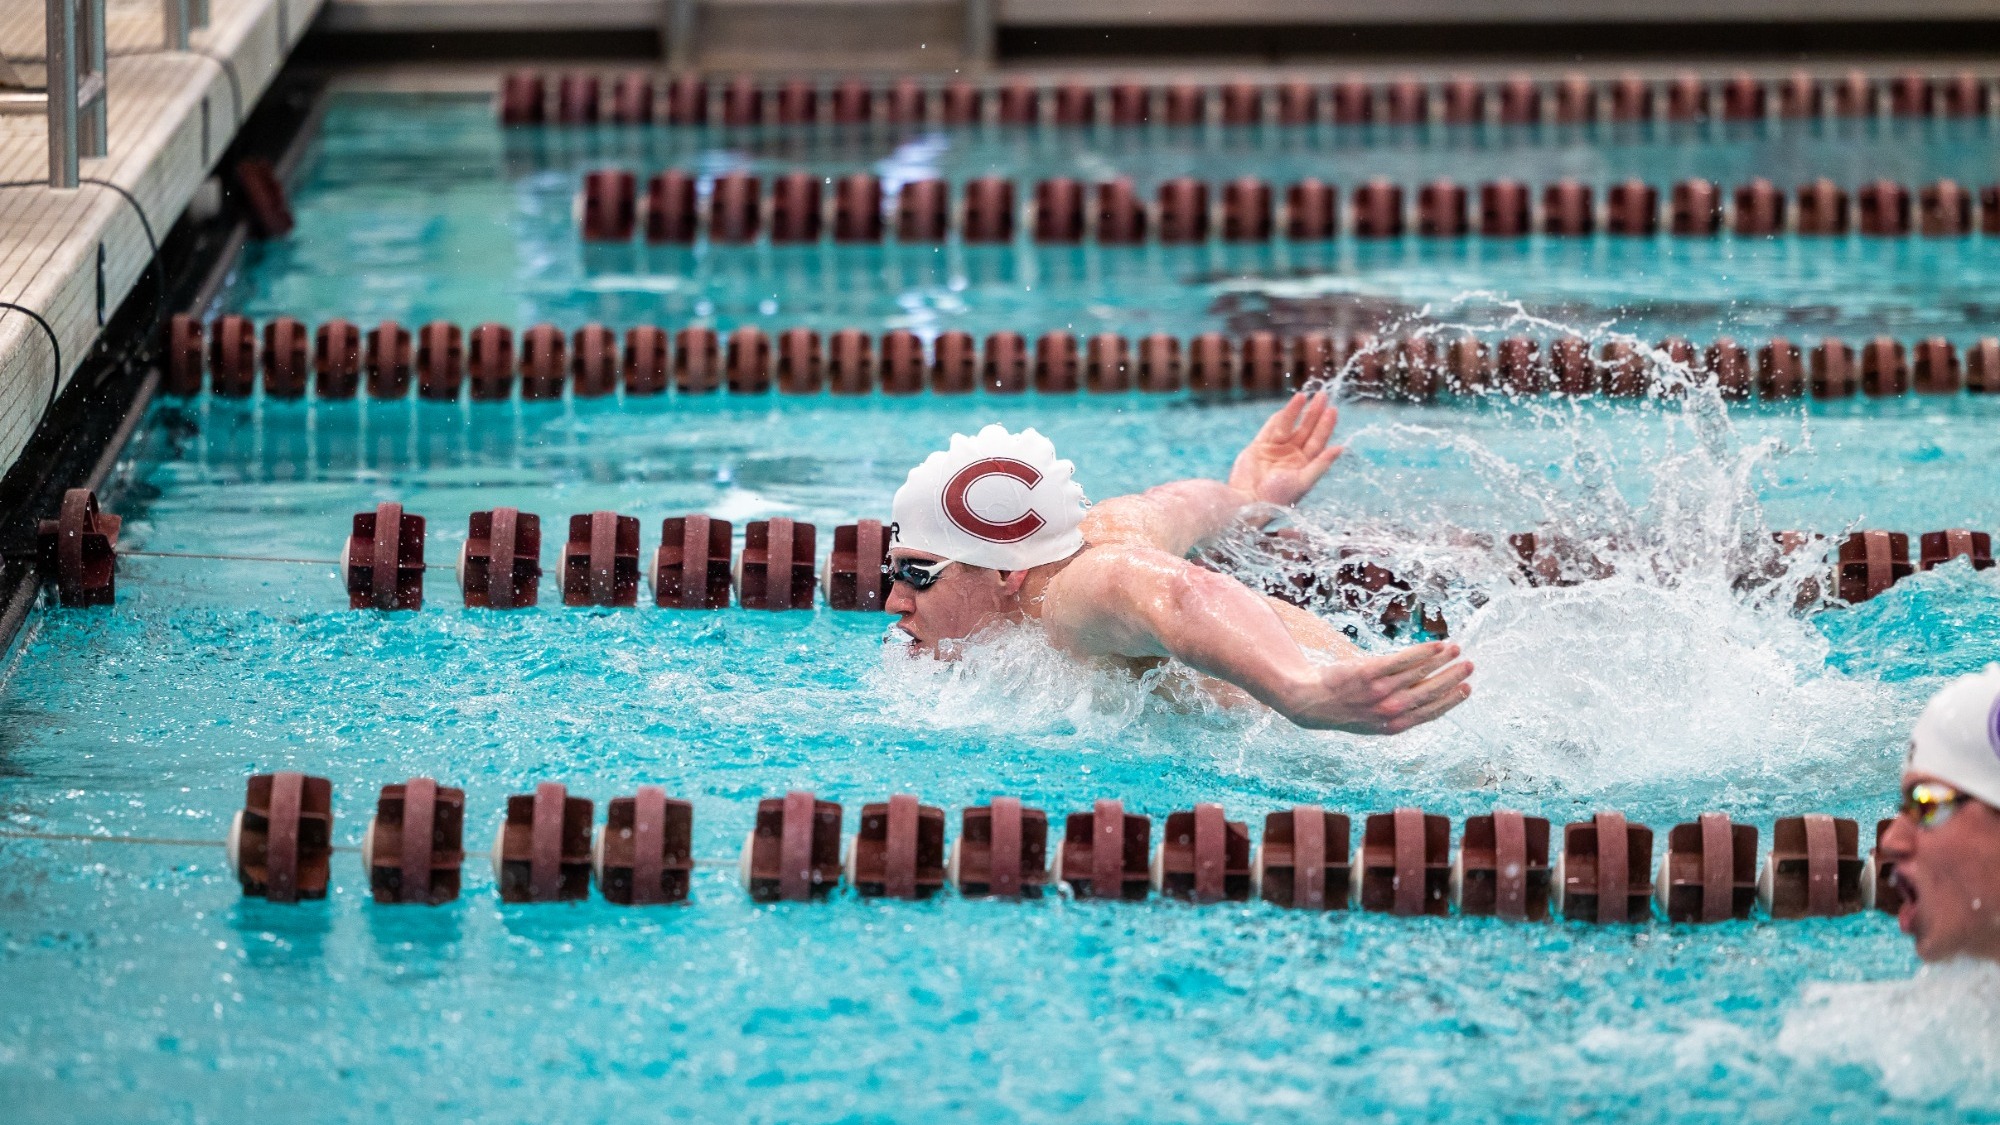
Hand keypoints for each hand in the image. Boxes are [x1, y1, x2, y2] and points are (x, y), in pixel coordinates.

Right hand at [1228, 392, 1343, 508]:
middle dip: (1314, 413)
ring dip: (1296, 411)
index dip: (1326, 425)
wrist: (1247, 502)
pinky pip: (1270, 428)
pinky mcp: (1259, 447)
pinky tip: (1288, 407)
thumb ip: (1321, 464)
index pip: (1318, 441)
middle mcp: (1291, 456)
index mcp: (1304, 465)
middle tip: (1323, 395)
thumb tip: (1341, 448)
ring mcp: (1275, 450)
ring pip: (1289, 426)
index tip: (1333, 409)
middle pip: (1306, 430)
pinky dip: (1279, 418)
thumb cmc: (1277, 497)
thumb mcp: (1303, 481)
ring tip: (1303, 395)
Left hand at [1275, 642, 1472, 733]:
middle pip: (1430, 691)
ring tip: (1454, 649)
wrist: (1310, 701)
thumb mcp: (1374, 720)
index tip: (1467, 688)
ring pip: (1420, 672)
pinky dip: (1422, 651)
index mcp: (1393, 726)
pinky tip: (1434, 644)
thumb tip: (1428, 693)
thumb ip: (1400, 711)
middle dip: (1453, 677)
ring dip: (1441, 659)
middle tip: (1469, 665)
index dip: (1452, 700)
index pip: (1431, 712)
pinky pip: (1403, 659)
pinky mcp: (1369, 672)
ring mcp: (1380, 691)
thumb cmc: (1346, 709)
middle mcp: (1389, 710)